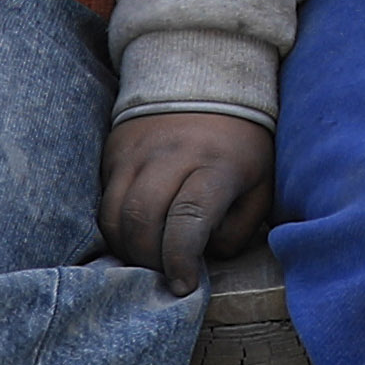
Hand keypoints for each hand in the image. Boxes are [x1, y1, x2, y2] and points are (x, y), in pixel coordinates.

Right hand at [100, 110, 276, 290]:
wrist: (205, 78)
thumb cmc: (241, 144)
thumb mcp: (260, 184)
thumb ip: (238, 228)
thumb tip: (203, 258)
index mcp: (217, 164)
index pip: (189, 218)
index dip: (181, 260)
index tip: (184, 286)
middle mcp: (171, 154)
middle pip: (143, 219)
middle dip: (149, 260)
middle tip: (163, 276)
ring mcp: (137, 151)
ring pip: (115, 215)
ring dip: (127, 250)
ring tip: (147, 260)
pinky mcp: (114, 151)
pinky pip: (104, 202)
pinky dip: (115, 230)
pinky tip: (134, 237)